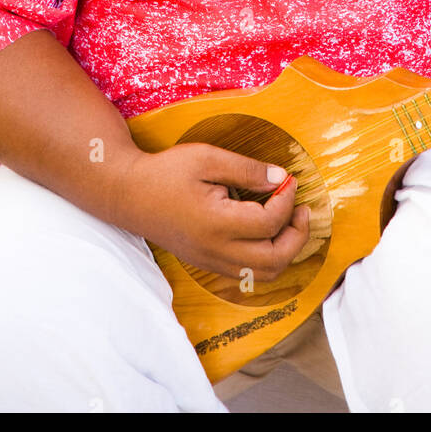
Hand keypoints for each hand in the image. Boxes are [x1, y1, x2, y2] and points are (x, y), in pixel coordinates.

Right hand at [112, 142, 310, 281]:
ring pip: (263, 274)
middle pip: (274, 260)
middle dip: (297, 235)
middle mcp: (216, 250)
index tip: (290, 180)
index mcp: (216, 223)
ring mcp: (210, 261)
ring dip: (286, 251)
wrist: (129, 194)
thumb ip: (246, 169)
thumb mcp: (207, 158)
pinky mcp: (206, 262)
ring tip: (290, 222)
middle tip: (302, 209)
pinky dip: (267, 258)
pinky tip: (268, 234)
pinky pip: (247, 273)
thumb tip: (280, 178)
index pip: (269, 223)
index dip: (287, 200)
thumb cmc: (166, 172)